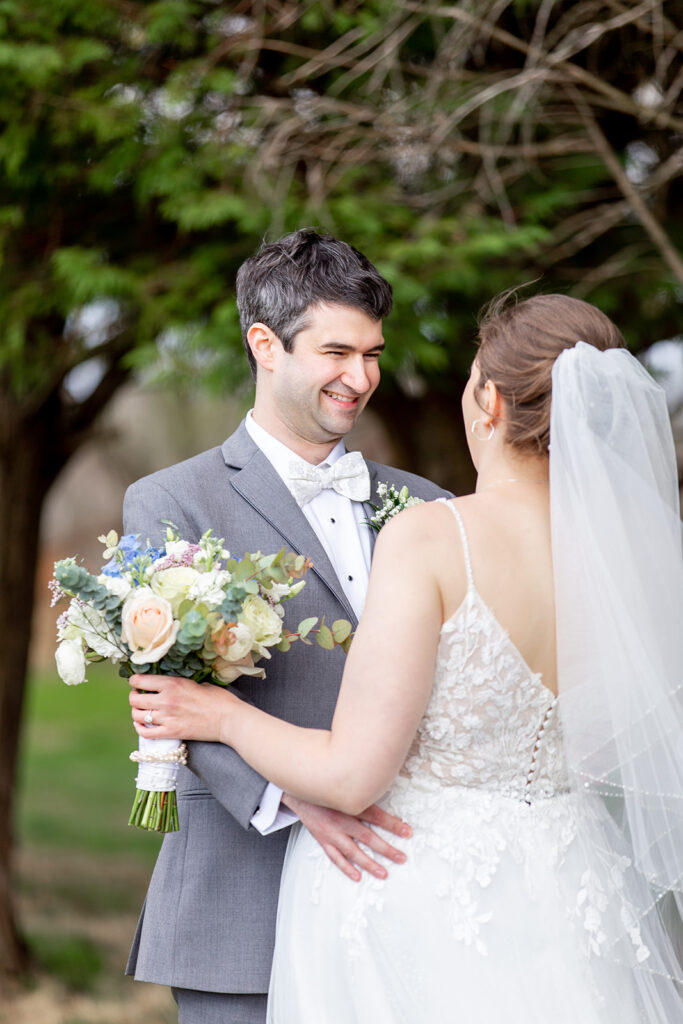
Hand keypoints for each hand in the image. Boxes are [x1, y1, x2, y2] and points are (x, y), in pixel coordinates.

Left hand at [129, 674, 237, 741]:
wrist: (229, 719)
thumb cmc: (219, 699)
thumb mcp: (199, 683)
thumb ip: (180, 684)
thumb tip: (169, 686)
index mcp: (173, 683)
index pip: (140, 681)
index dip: (135, 681)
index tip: (137, 682)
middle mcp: (166, 700)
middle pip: (135, 699)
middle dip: (134, 697)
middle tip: (138, 697)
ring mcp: (167, 718)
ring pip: (138, 716)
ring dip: (137, 713)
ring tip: (142, 711)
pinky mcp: (172, 732)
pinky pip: (146, 733)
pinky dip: (141, 729)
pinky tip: (145, 725)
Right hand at [283, 794, 411, 881]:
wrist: (299, 792)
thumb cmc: (325, 789)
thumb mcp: (344, 788)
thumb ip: (362, 795)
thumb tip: (383, 796)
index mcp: (348, 804)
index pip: (376, 816)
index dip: (392, 824)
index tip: (407, 832)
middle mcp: (341, 820)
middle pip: (367, 837)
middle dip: (386, 849)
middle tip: (401, 858)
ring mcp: (331, 832)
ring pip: (352, 851)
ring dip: (369, 863)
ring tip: (383, 873)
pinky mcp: (322, 840)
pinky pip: (335, 857)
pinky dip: (346, 868)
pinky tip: (357, 875)